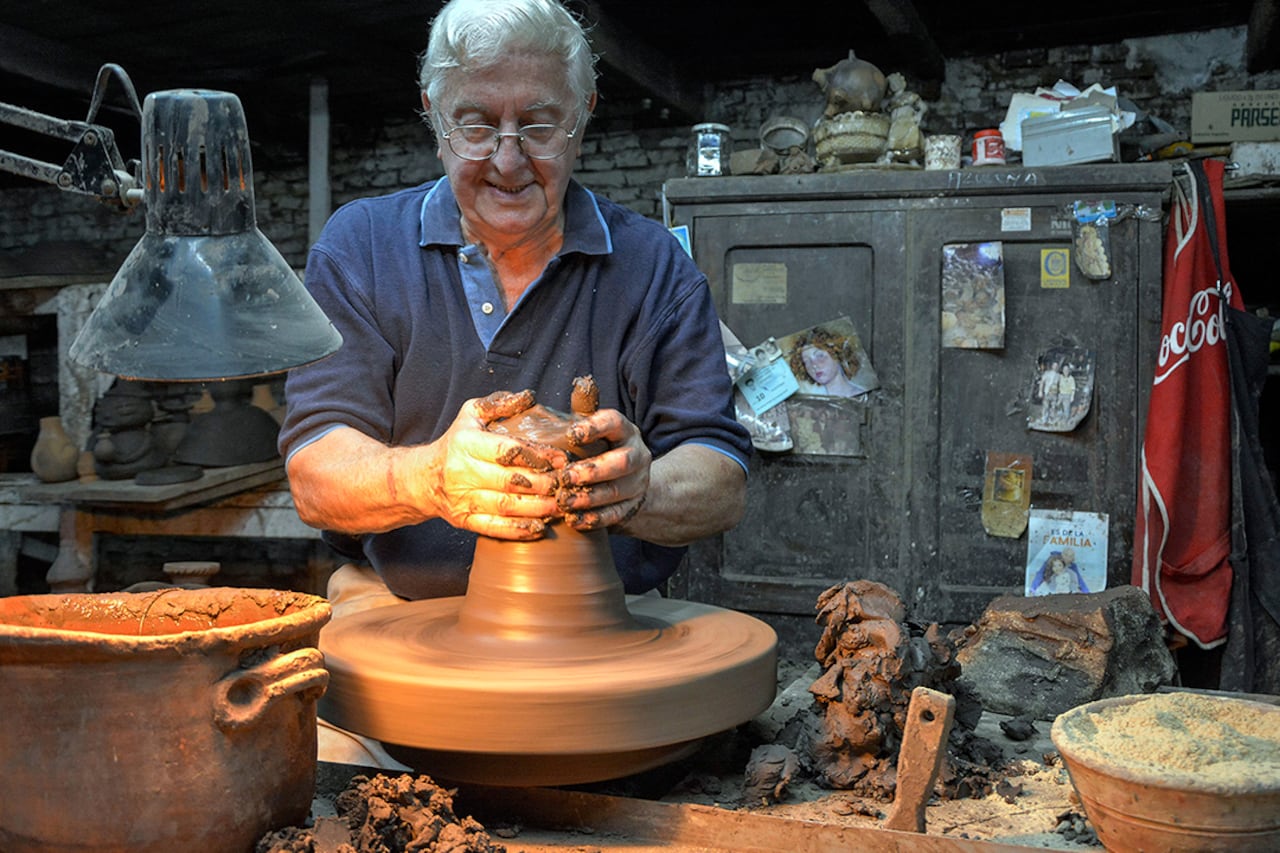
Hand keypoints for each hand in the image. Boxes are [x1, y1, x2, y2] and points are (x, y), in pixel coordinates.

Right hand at [421, 390, 568, 538]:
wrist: (423, 478)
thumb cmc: (456, 442)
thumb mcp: (471, 414)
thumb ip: (500, 404)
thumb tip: (529, 396)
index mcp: (466, 443)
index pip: (507, 450)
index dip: (538, 455)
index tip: (562, 459)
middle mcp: (461, 472)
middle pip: (510, 480)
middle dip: (544, 483)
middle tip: (567, 483)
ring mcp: (462, 499)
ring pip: (506, 506)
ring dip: (538, 508)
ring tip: (561, 504)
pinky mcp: (463, 521)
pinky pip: (494, 528)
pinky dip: (519, 530)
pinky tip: (540, 527)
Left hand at [556, 408, 650, 530]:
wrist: (629, 481)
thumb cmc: (599, 447)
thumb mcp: (593, 427)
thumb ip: (584, 409)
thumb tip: (580, 382)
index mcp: (625, 430)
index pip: (614, 422)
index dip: (595, 427)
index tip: (572, 433)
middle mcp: (637, 455)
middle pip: (621, 462)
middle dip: (593, 471)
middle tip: (565, 476)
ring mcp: (638, 483)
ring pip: (617, 491)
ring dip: (589, 498)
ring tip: (564, 501)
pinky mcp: (632, 506)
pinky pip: (615, 515)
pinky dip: (594, 519)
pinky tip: (574, 520)